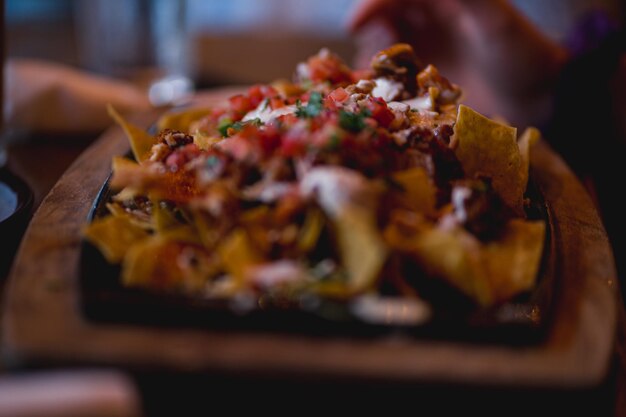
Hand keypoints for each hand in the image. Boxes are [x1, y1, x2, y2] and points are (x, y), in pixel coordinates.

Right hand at [347, 0, 567, 126]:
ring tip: (369, 76)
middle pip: (384, 16)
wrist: (541, 97)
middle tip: (371, 54)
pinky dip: (380, 82)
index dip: (372, 6)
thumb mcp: (495, 21)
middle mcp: (430, 21)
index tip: (353, 25)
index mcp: (443, 0)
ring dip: (371, 57)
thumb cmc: (522, 54)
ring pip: (384, 46)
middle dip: (370, 30)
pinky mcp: (426, 80)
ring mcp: (427, 51)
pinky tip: (377, 92)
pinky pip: (393, 76)